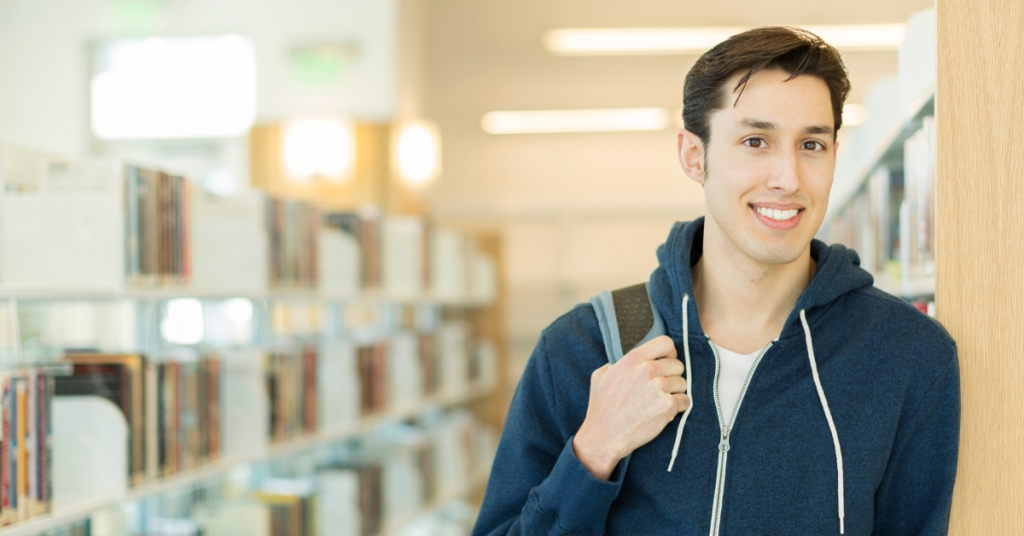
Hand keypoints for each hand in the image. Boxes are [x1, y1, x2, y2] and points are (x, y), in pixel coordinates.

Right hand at [573, 335, 688, 479]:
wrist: (604, 436)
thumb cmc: (601, 407)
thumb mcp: (601, 376)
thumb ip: (617, 363)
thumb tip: (627, 361)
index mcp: (632, 359)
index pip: (665, 343)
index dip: (669, 352)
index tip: (666, 361)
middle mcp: (647, 370)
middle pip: (677, 364)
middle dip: (672, 375)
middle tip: (661, 387)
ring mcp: (659, 388)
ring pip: (682, 383)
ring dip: (675, 392)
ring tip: (660, 401)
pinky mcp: (668, 406)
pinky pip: (685, 400)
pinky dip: (678, 407)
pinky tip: (664, 411)